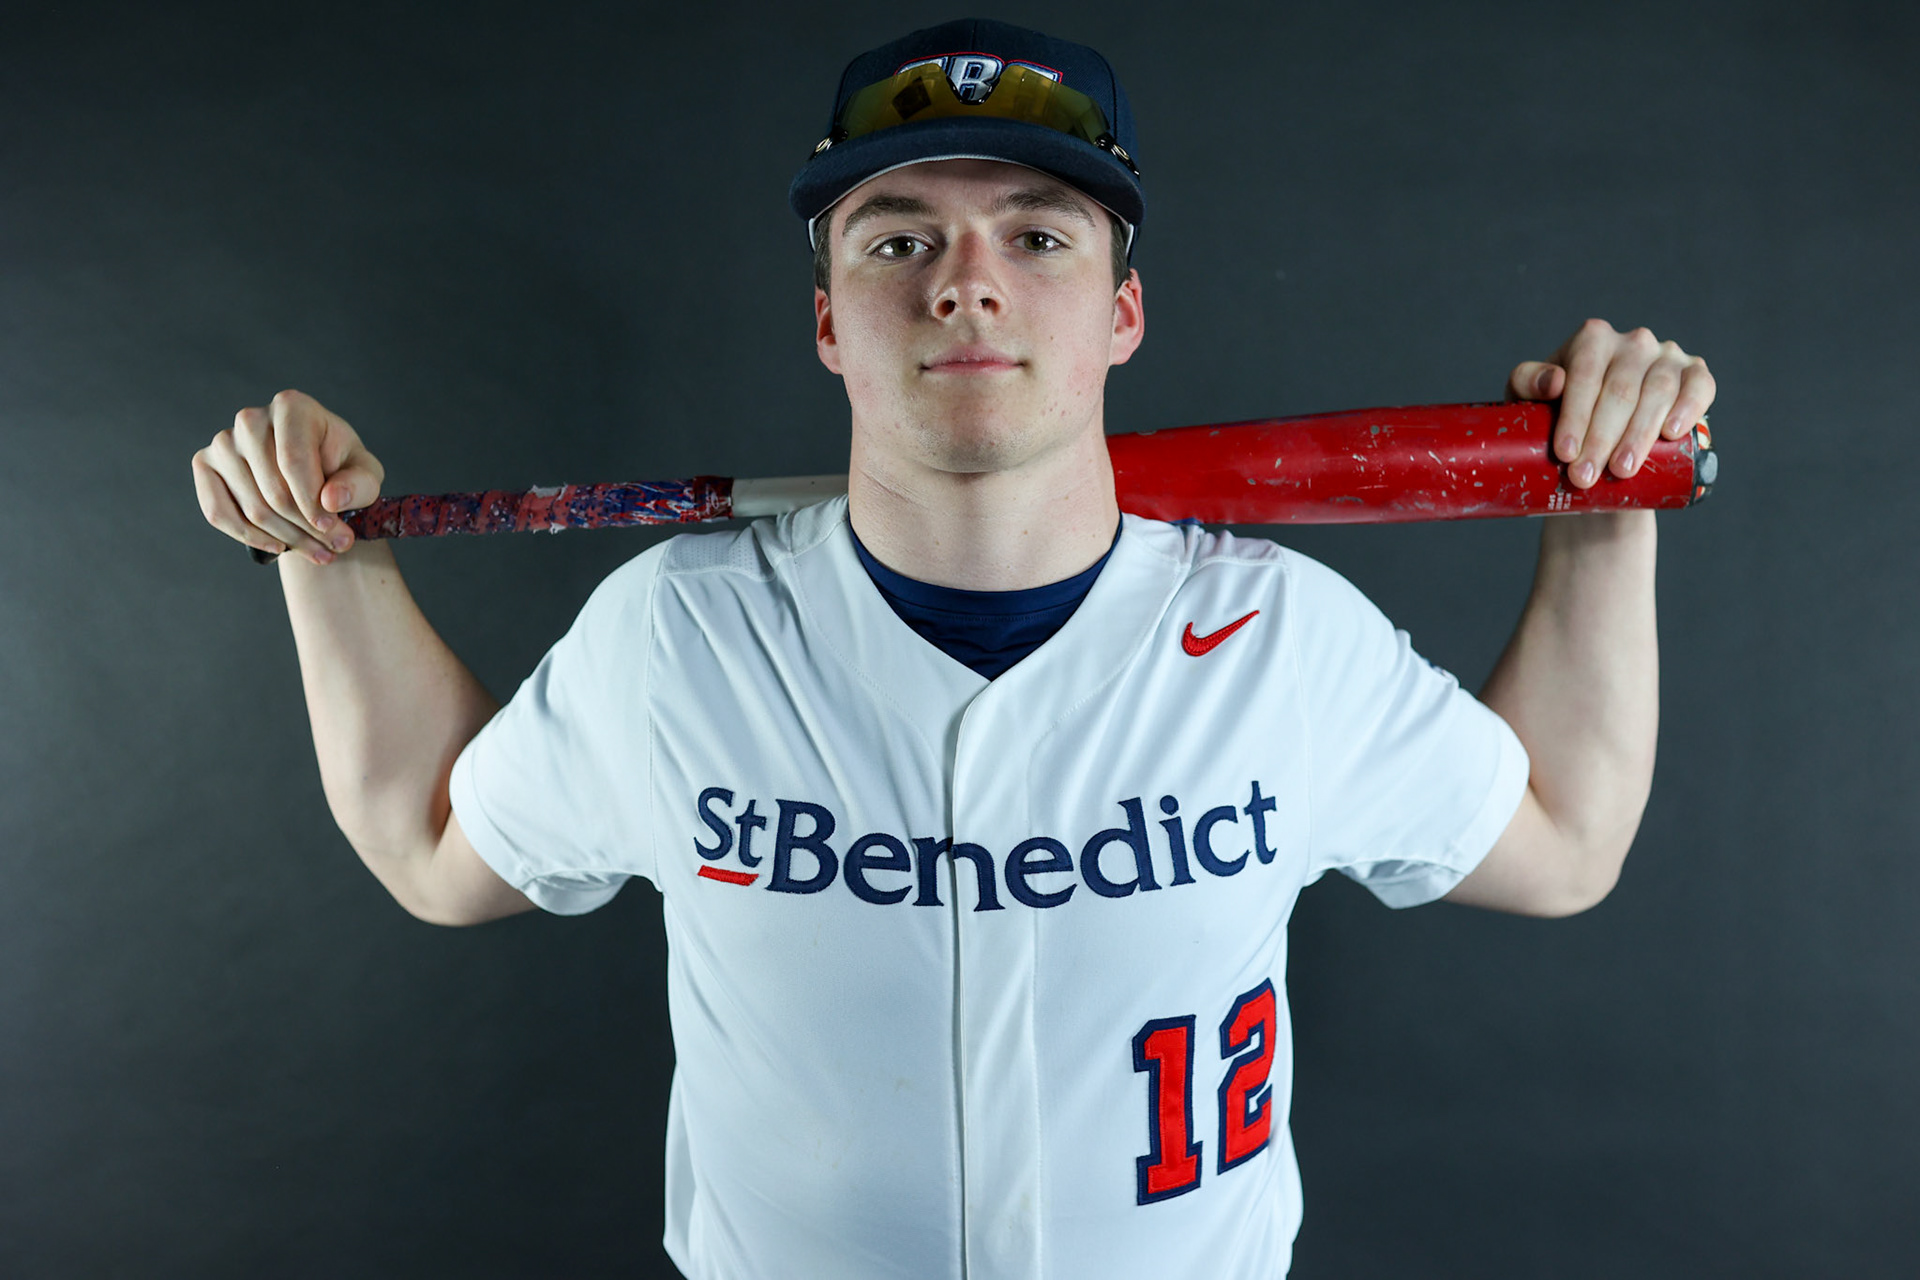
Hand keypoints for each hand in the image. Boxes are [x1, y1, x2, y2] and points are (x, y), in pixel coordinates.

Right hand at [191, 390, 385, 564]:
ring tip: (319, 552)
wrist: (315, 473)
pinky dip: (250, 538)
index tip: (333, 529)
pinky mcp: (205, 465)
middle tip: (335, 547)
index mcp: (292, 407)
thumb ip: (358, 484)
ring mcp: (223, 442)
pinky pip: (218, 512)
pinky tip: (278, 547)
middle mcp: (251, 418)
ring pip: (252, 508)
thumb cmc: (341, 468)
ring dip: (288, 539)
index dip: (312, 503)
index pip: (293, 461)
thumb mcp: (365, 474)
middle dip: (307, 528)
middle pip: (274, 490)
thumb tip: (330, 500)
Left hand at [1507, 318, 1715, 488]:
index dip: (1575, 416)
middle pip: (1619, 390)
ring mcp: (1668, 356)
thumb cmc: (1559, 417)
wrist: (1601, 444)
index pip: (1584, 375)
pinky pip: (1699, 386)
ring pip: (1657, 392)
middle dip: (1601, 438)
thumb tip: (1554, 381)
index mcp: (1592, 340)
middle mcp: (1633, 342)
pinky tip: (1672, 433)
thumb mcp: (1531, 400)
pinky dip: (1688, 408)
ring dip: (1638, 435)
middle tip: (1585, 477)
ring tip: (1621, 470)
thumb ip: (1527, 382)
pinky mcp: (1695, 374)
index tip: (1565, 454)